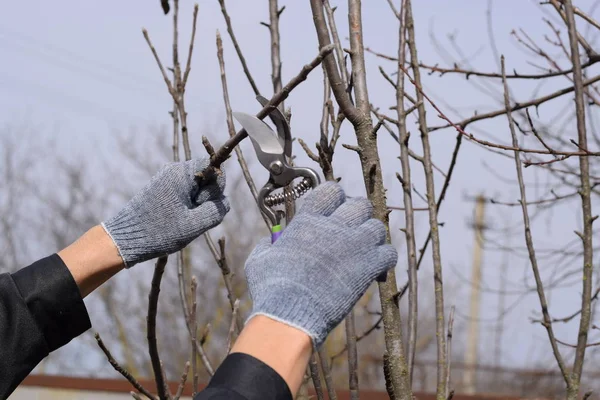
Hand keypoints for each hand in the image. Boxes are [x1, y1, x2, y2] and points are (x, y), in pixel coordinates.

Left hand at [102, 158, 228, 267]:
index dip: (216, 189)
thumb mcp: (195, 224)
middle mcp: (173, 171)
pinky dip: (186, 208)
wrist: (124, 239)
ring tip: (181, 221)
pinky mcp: (161, 190)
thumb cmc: (160, 231)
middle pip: (206, 179)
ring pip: (195, 189)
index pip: (214, 169)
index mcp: (181, 173)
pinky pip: (184, 194)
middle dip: (205, 199)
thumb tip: (224, 202)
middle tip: (190, 217)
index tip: (201, 205)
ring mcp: (165, 180)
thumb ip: (217, 210)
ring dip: (195, 206)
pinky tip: (175, 222)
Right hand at [245, 181, 396, 346]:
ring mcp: (353, 246)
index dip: (336, 198)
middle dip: (357, 215)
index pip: (331, 190)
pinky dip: (385, 260)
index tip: (333, 209)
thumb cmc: (271, 290)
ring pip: (377, 227)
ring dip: (372, 237)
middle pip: (360, 205)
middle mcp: (333, 227)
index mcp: (307, 221)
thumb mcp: (259, 260)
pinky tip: (375, 269)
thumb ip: (268, 245)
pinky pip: (389, 254)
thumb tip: (271, 241)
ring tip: (364, 250)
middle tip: (351, 230)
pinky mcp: (367, 268)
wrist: (289, 315)